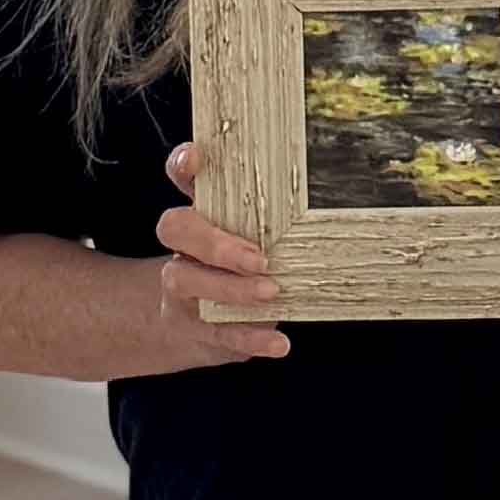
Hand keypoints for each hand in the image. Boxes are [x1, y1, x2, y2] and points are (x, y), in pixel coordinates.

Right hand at [154, 142, 290, 364]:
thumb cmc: (235, 268)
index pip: (178, 177)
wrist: (192, 325)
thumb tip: (326, 196)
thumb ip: (268, 219)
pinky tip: (277, 342)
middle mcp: (181, 247)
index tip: (196, 157)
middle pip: (174, 228)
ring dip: (230, 288)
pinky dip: (249, 338)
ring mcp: (180, 288)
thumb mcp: (247, 237)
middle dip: (215, 242)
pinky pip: (217, 333)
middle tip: (259, 258)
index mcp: (198, 214)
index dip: (182, 165)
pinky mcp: (192, 327)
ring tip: (270, 292)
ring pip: (187, 281)